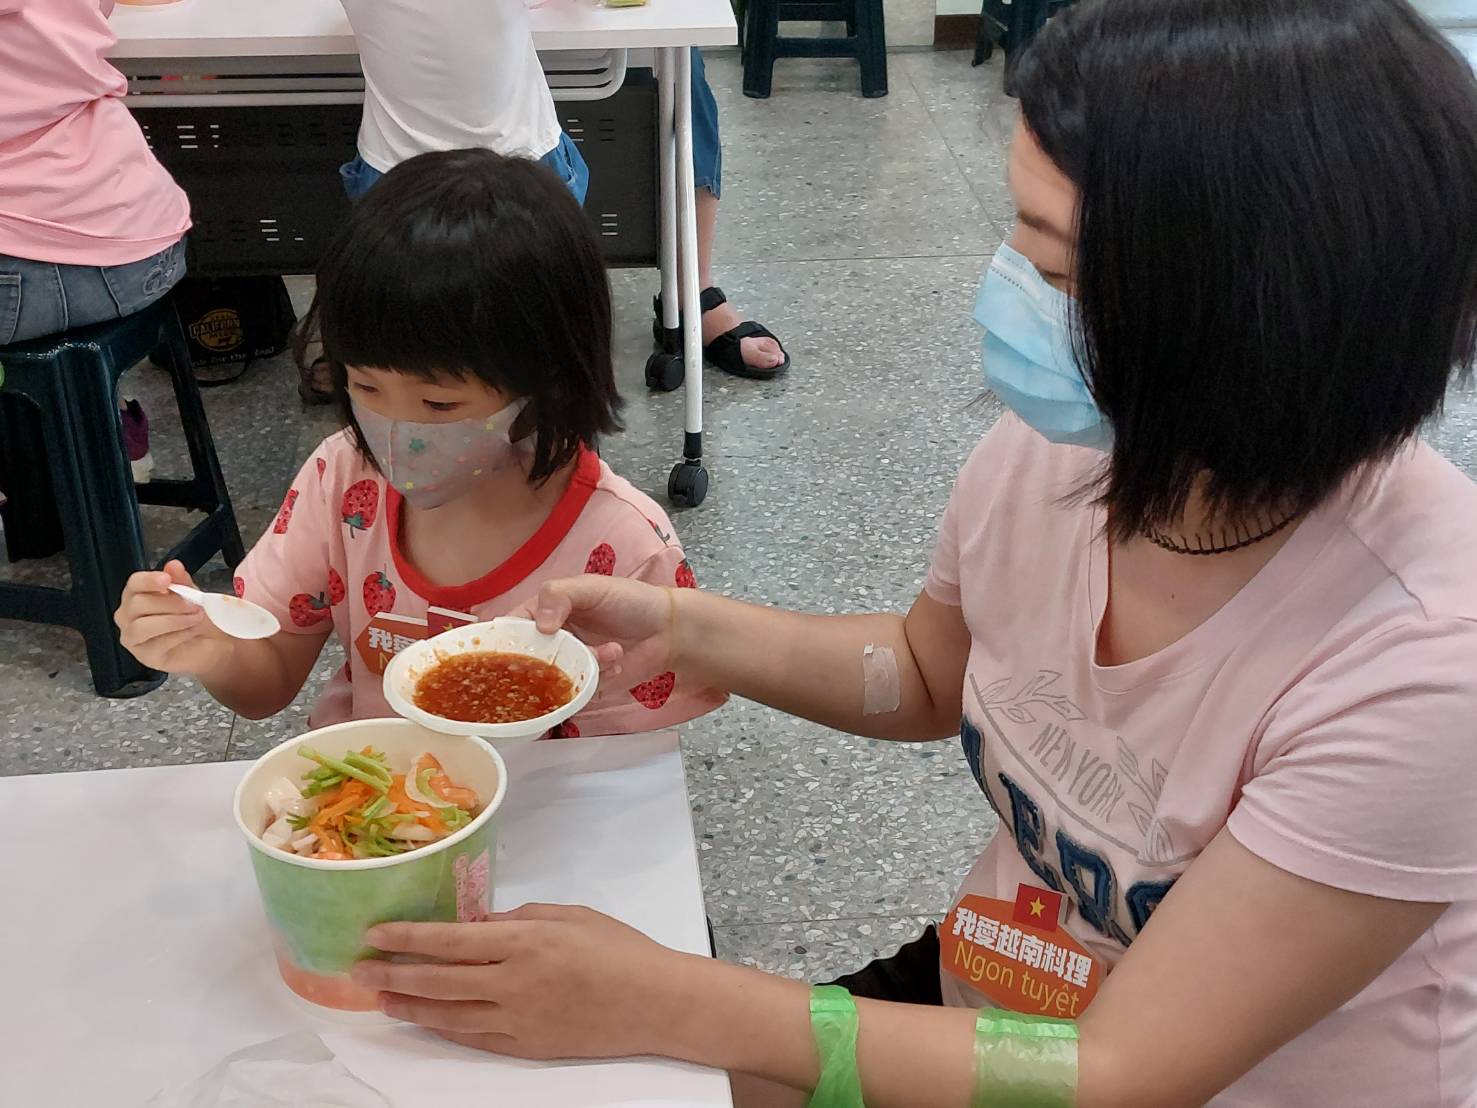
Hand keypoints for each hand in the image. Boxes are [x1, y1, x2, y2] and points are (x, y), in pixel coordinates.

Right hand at [114, 560, 234, 675]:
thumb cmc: (194, 616)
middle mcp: (128, 616)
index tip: (166, 580)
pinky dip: (178, 635)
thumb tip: (173, 565)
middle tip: (194, 604)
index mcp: (136, 595)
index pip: (134, 584)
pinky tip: (192, 631)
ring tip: (196, 617)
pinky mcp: (145, 656)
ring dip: (173, 620)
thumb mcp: (191, 594)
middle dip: (170, 603)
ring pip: (143, 626)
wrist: (210, 643)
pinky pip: (156, 644)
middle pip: (138, 604)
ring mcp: (133, 638)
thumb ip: (181, 580)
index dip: (148, 580)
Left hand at [353, 904, 697, 1059]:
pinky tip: (425, 1020)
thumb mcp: (570, 915)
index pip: (451, 939)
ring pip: (448, 1014)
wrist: (655, 1003)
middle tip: (360, 969)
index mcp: (525, 940)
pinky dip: (444, 1028)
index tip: (375, 933)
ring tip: (380, 997)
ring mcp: (518, 1019)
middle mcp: (514, 982)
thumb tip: (479, 922)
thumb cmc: (618, 949)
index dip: (408, 937)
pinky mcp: (526, 1046)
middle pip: (440, 980)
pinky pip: (474, 1038)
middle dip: (395, 973)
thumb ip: (520, 916)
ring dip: (410, 1005)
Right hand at [513, 575, 675, 683]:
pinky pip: (577, 696)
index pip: (511, 629)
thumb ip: (559, 595)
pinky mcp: (586, 687)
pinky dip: (598, 680)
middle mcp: (551, 642)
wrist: (667, 629)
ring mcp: (567, 666)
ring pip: (553, 682)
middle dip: (548, 662)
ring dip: (583, 668)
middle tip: (571, 654)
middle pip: (527, 663)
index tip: (516, 649)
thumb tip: (540, 625)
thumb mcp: (591, 587)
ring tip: (611, 651)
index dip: (506, 641)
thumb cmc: (630, 600)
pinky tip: (617, 662)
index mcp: (543, 613)